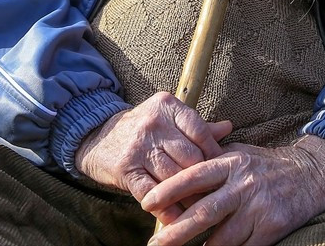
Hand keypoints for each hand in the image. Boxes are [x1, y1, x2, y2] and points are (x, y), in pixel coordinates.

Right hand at [75, 91, 232, 208]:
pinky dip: (166, 209)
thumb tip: (228, 128)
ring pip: (174, 176)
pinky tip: (177, 218)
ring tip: (201, 208)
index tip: (222, 168)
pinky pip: (152, 192)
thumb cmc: (142, 128)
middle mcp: (154, 124)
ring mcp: (139, 147)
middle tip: (214, 192)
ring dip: (189, 196)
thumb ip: (197, 126)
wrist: (96, 137)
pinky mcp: (126, 169)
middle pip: (190, 156)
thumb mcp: (168, 119)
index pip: (200, 131)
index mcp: (168, 106)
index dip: (214, 153)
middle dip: (204, 178)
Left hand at [142, 134, 324, 245]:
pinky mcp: (272, 227)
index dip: (169, 190)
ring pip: (221, 238)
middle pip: (203, 213)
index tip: (147, 203)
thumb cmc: (269, 165)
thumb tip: (178, 171)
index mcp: (232, 163)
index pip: (195, 176)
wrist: (314, 174)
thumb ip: (213, 162)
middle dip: (175, 232)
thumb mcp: (241, 154)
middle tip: (154, 245)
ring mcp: (259, 208)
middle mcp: (244, 184)